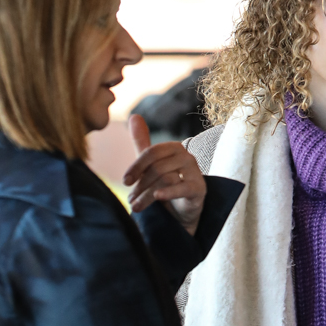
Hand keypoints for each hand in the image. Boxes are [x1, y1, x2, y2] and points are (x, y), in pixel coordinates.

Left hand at [123, 116, 205, 234]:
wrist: (183, 210)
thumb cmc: (167, 183)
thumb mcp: (152, 163)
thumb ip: (142, 142)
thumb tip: (134, 115)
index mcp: (174, 148)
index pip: (152, 152)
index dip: (137, 166)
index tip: (125, 181)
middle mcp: (187, 157)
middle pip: (158, 167)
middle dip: (141, 184)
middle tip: (130, 199)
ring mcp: (195, 173)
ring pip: (167, 179)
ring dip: (147, 194)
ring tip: (136, 207)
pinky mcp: (199, 189)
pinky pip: (183, 188)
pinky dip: (169, 192)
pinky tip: (157, 197)